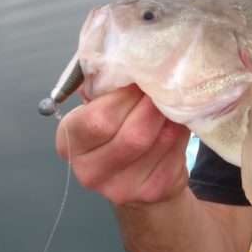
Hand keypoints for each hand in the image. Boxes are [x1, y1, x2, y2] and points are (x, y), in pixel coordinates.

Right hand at [56, 84, 189, 206]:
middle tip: (165, 87)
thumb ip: (105, 85)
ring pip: (159, 142)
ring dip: (172, 117)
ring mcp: (121, 188)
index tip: (140, 79)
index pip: (98, 120)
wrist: (133, 176)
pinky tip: (178, 123)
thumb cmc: (114, 127)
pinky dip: (181, 133)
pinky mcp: (152, 193)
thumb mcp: (99, 105)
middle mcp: (89, 171)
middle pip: (133, 135)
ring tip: (174, 101)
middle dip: (154, 106)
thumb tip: (131, 58)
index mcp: (70, 141)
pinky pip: (174, 154)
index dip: (125, 96)